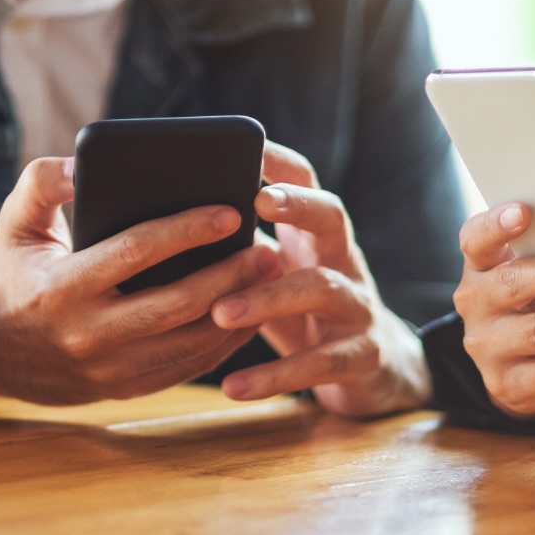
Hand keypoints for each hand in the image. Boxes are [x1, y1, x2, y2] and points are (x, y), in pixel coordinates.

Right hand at [0, 157, 273, 404]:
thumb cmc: (11, 271)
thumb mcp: (13, 223)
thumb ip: (43, 183)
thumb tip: (84, 164)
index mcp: (62, 287)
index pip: (136, 252)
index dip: (188, 231)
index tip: (231, 212)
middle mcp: (87, 334)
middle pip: (177, 304)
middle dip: (230, 275)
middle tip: (269, 249)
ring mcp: (108, 370)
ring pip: (191, 342)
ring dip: (239, 310)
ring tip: (270, 277)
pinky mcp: (125, 390)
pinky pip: (187, 367)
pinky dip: (225, 341)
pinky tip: (250, 312)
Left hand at [210, 143, 430, 417]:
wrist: (375, 371)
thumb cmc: (303, 314)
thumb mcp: (279, 274)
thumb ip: (241, 248)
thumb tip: (160, 220)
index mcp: (317, 235)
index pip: (307, 181)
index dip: (281, 163)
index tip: (249, 148)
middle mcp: (344, 260)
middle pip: (333, 217)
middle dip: (299, 206)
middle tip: (257, 204)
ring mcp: (358, 307)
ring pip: (323, 289)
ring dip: (270, 297)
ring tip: (220, 312)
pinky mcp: (362, 355)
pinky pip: (322, 362)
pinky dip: (277, 374)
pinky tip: (235, 386)